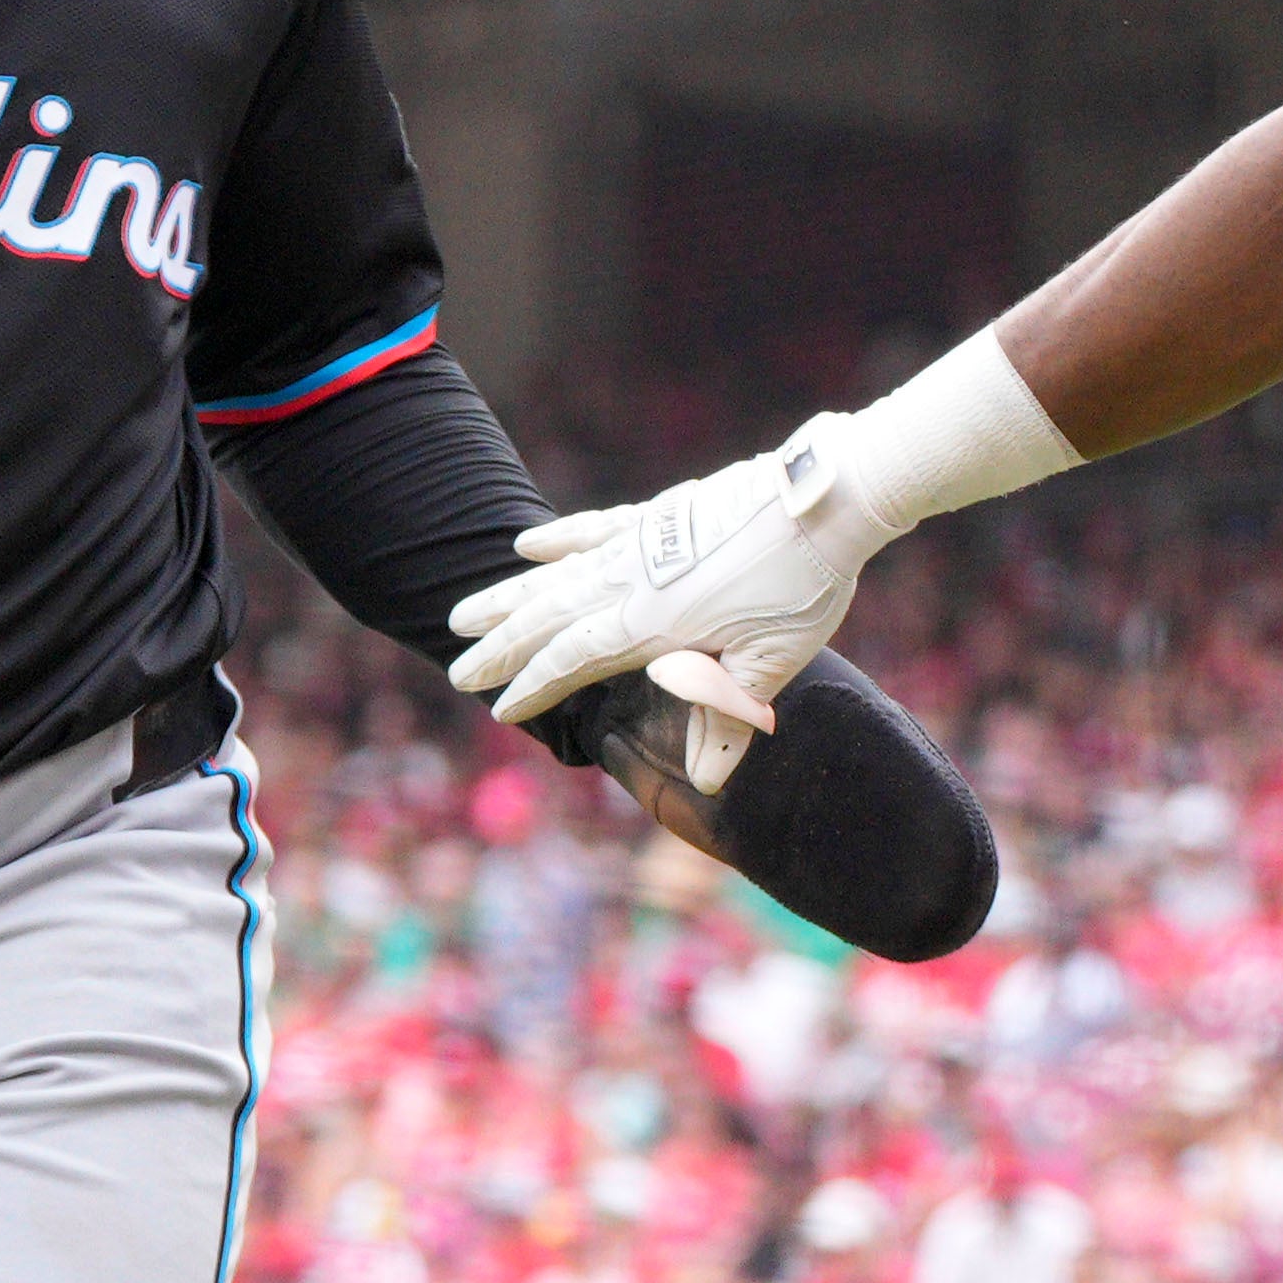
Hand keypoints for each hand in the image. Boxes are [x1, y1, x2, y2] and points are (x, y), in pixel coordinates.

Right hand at [456, 429, 887, 789]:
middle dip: (500, 648)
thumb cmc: (803, 586)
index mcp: (653, 624)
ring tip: (463, 614)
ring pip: (557, 574)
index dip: (534, 687)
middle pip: (547, 618)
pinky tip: (527, 546)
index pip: (573, 661)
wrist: (824, 500)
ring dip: (508, 597)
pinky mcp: (660, 515)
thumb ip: (727, 720)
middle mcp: (633, 582)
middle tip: (458, 671)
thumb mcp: (771, 665)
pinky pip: (594, 529)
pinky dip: (558, 539)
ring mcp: (642, 543)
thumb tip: (706, 782)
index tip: (501, 710)